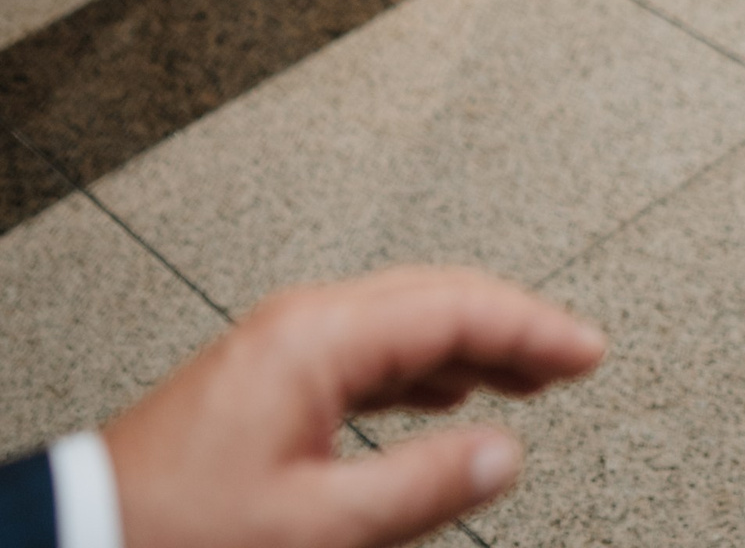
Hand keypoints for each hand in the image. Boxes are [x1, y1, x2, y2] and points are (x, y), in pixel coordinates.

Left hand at [101, 263, 605, 547]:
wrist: (79, 541)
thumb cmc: (177, 534)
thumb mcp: (316, 527)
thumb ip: (423, 487)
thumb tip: (506, 455)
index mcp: (320, 337)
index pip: (459, 307)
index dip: (536, 327)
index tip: (589, 350)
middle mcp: (300, 324)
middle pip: (435, 298)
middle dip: (513, 324)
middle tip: (573, 356)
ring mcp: (278, 348)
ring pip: (403, 321)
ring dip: (472, 342)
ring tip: (527, 374)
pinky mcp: (262, 380)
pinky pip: (368, 349)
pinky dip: (423, 364)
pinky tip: (441, 395)